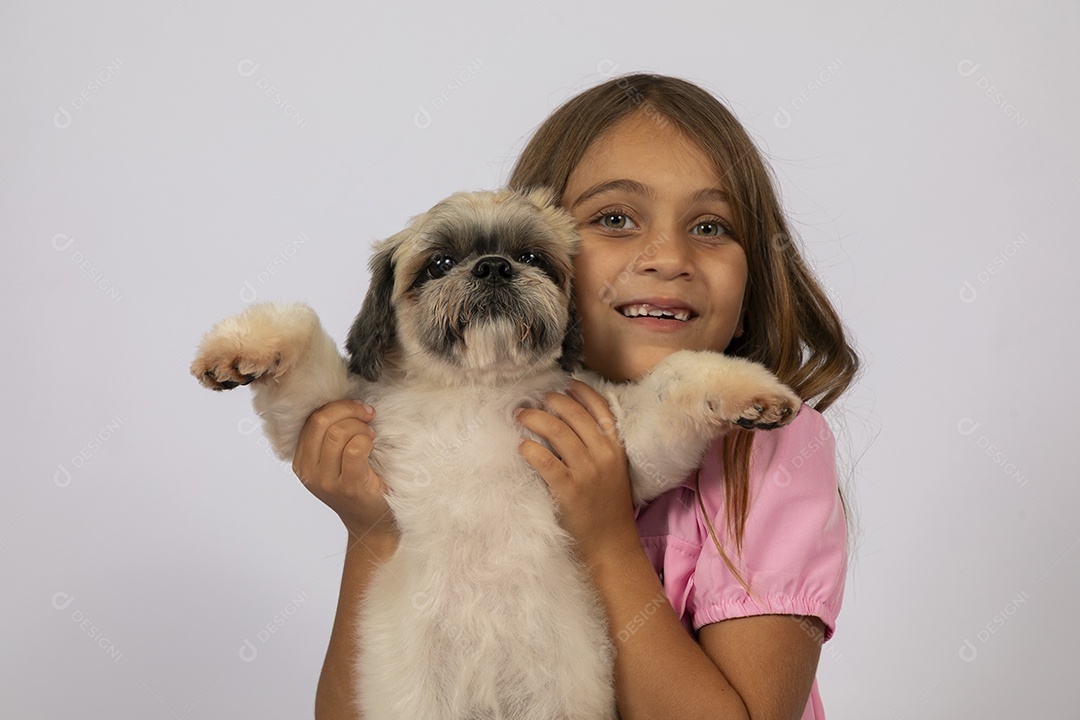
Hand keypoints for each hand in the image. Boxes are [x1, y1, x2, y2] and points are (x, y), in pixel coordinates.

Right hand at [292, 399, 396, 541]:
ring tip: (370, 436)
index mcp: (302, 463)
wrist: (372, 523)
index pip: (311, 420)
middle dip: (349, 411)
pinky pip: (355, 449)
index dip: (337, 407)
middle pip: (322, 421)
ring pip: (338, 433)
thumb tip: (346, 402)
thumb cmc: (358, 486)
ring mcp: (327, 482)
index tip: (358, 408)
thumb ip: (331, 437)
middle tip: (368, 416)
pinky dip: (366, 440)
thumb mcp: (335, 462)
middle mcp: (309, 473)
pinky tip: (372, 445)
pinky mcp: (349, 487)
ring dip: (360, 427)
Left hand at [515, 380, 639, 560]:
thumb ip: (598, 446)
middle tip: (532, 402)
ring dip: (534, 418)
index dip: (580, 391)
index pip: (600, 408)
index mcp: (615, 448)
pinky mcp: (568, 489)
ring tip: (520, 416)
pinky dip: (529, 448)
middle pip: (573, 414)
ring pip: (557, 430)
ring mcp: (586, 472)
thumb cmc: (607, 507)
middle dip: (549, 402)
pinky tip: (521, 446)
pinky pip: (544, 460)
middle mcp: (603, 455)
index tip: (563, 384)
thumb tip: (568, 420)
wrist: (611, 544)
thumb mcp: (613, 470)